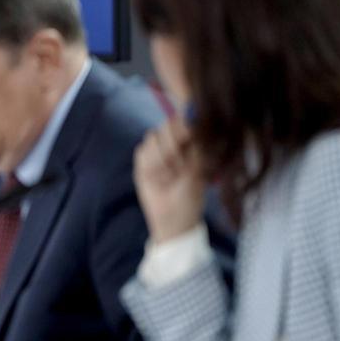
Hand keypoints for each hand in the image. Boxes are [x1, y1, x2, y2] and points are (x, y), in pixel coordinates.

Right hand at [133, 116, 205, 242]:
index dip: (183, 124)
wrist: (172, 218)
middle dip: (172, 144)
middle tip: (178, 164)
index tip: (188, 134)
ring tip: (169, 177)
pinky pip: (141, 151)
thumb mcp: (197, 171)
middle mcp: (172, 144)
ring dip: (161, 157)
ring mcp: (155, 152)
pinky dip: (150, 164)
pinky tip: (157, 178)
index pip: (183, 122)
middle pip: (166, 126)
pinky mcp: (141, 162)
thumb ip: (194, 148)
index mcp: (189, 145)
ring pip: (152, 138)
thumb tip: (192, 125)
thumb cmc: (190, 196)